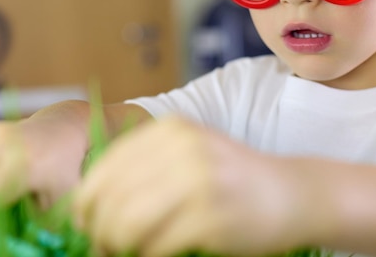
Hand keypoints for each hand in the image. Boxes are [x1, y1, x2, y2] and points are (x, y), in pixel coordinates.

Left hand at [73, 117, 309, 256]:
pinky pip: (157, 246)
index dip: (85, 200)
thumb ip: (144, 166)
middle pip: (112, 196)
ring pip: (128, 222)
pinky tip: (151, 256)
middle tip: (99, 246)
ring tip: (119, 253)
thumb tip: (89, 204)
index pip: (106, 166)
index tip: (82, 222)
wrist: (293, 192)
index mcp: (170, 130)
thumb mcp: (187, 153)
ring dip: (116, 246)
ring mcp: (198, 181)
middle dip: (97, 228)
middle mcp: (182, 149)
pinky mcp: (212, 217)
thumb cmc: (232, 177)